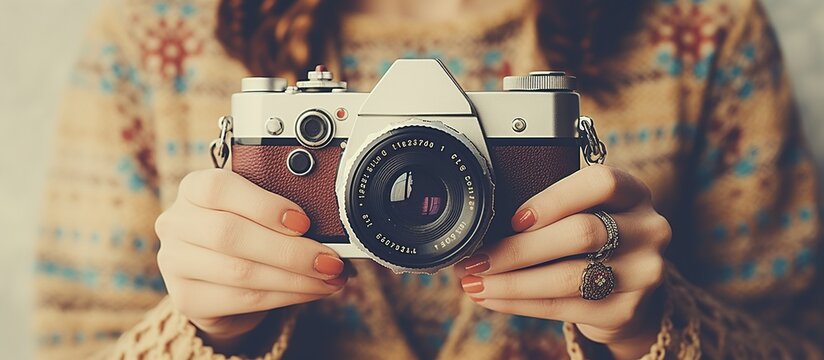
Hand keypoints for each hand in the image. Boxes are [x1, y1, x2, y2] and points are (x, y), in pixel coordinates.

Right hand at [155, 169, 346, 351]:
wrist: (216, 281)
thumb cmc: (244, 232)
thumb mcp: (255, 210)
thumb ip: (279, 208)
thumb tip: (330, 222)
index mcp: (193, 188)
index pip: (218, 188)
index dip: (263, 205)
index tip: (304, 221)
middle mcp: (176, 223)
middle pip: (230, 235)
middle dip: (290, 250)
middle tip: (330, 259)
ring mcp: (175, 263)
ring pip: (240, 271)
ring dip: (295, 277)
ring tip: (330, 277)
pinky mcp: (186, 299)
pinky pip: (243, 299)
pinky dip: (286, 295)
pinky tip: (312, 291)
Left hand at [454, 165, 670, 358]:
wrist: (629, 292)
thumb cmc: (595, 240)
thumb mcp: (588, 210)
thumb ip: (554, 208)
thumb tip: (485, 223)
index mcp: (634, 193)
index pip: (601, 183)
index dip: (555, 198)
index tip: (514, 218)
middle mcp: (648, 230)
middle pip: (581, 233)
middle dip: (518, 249)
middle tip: (477, 258)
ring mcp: (642, 273)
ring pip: (568, 277)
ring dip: (511, 282)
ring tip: (475, 281)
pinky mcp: (625, 310)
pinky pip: (563, 307)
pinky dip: (519, 303)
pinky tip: (492, 297)